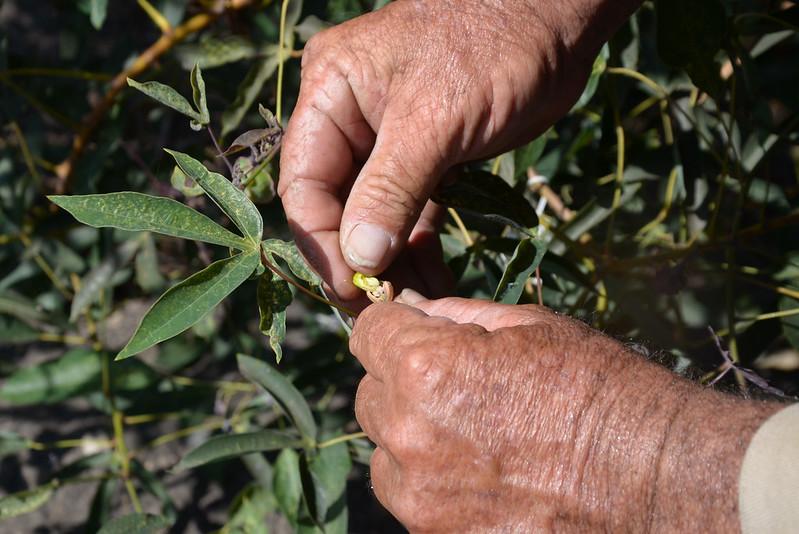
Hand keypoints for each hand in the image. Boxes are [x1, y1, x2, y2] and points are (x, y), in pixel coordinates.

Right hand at [279, 0, 639, 301]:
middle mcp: (349, 120)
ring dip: (390, 261)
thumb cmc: (491, 51)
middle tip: (381, 309)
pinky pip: (409, 211)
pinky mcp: (425, 158)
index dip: (322, 243)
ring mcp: (386, 142)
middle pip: (335, 205)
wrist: (554, 22)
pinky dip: (418, 246)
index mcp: (331, 95)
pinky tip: (433, 282)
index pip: (305, 183)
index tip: (349, 290)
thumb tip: (357, 260)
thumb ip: (389, 190)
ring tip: (414, 306)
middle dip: (357, 259)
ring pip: (373, 215)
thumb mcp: (433, 120)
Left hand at [350, 292, 779, 531]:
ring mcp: (422, 500)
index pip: (368, 333)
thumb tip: (415, 312)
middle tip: (454, 385)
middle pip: (367, 394)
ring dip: (411, 439)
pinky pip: (412, 501)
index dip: (392, 327)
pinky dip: (433, 485)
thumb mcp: (531, 328)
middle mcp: (408, 436)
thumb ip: (456, 316)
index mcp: (425, 370)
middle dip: (399, 382)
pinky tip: (486, 479)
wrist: (660, 483)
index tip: (412, 332)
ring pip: (384, 455)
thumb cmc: (602, 392)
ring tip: (473, 437)